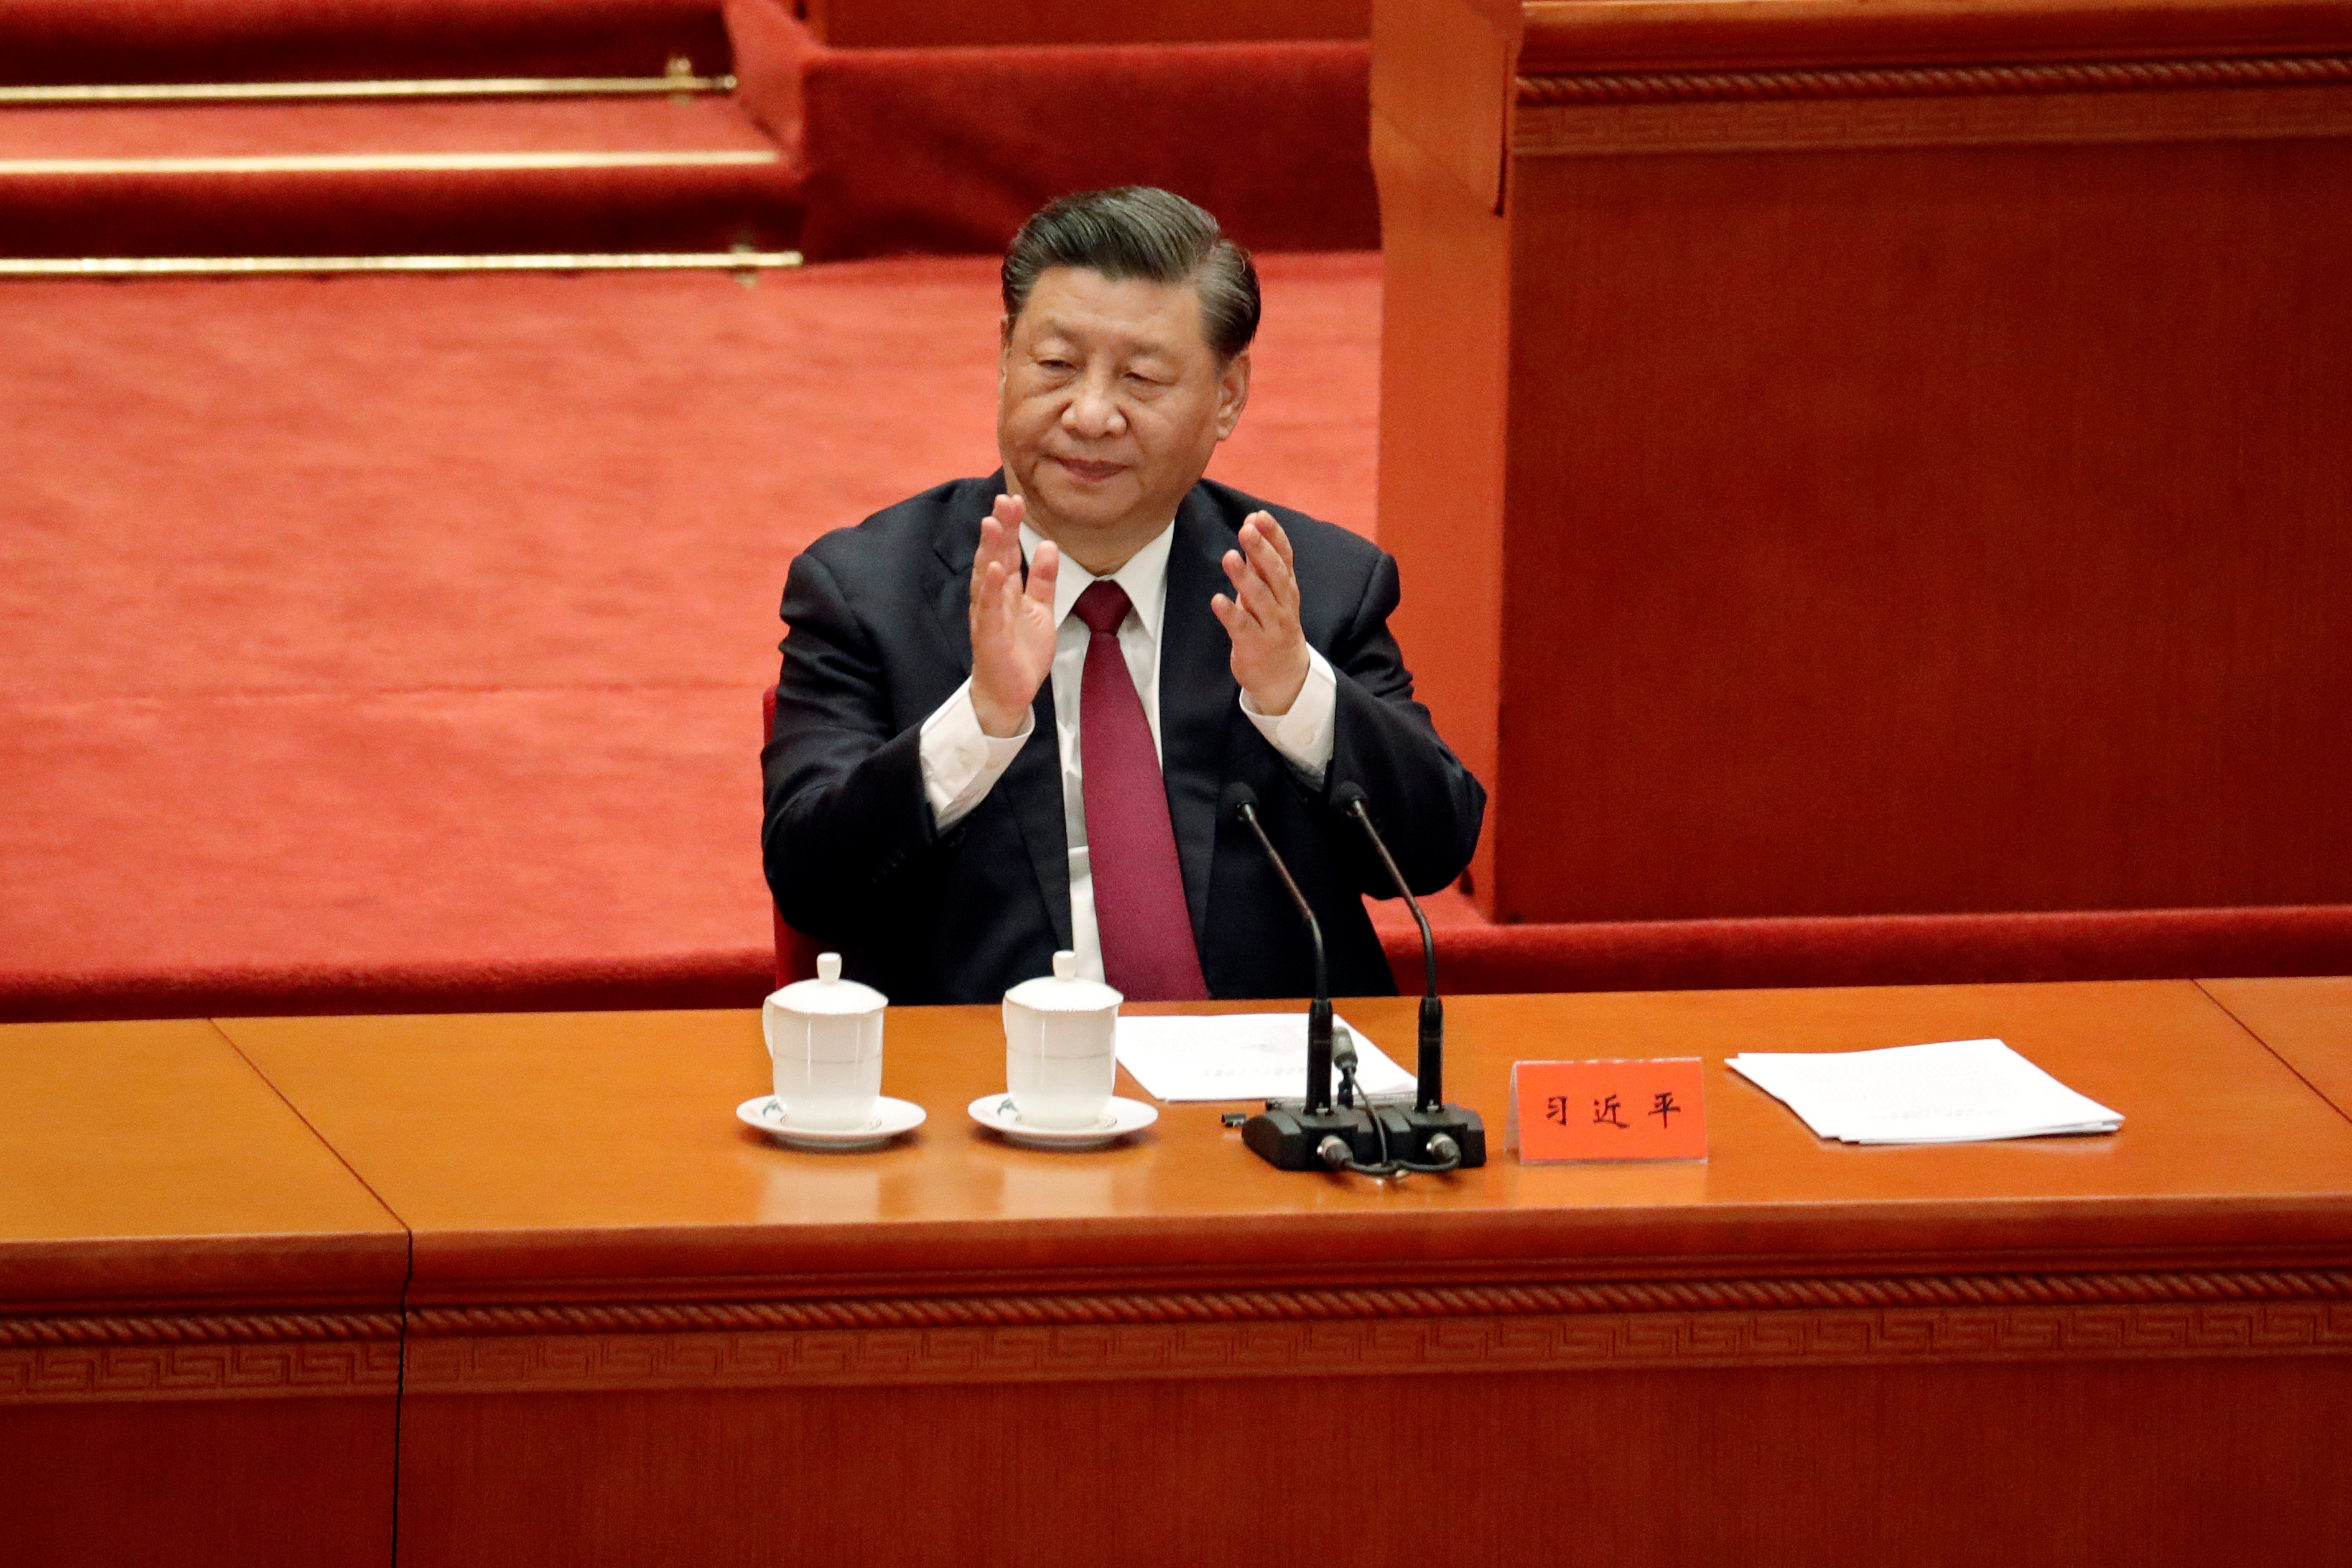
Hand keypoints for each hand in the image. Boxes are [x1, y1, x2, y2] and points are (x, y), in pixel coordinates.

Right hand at [968, 493, 1059, 736]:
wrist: (1010, 693)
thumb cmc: (1021, 651)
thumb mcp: (1041, 609)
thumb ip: (1043, 579)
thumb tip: (1048, 544)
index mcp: (1006, 590)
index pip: (1007, 551)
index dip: (1011, 526)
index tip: (1015, 499)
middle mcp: (992, 598)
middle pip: (995, 556)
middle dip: (1000, 528)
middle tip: (1005, 499)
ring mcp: (988, 616)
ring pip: (987, 577)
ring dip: (990, 550)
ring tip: (993, 523)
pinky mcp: (990, 637)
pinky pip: (990, 610)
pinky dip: (992, 590)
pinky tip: (995, 570)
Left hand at [1211, 511, 1309, 714]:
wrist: (1285, 676)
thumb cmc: (1272, 625)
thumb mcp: (1270, 591)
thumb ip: (1259, 560)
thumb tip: (1251, 522)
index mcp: (1286, 588)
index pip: (1284, 557)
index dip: (1273, 536)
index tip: (1259, 516)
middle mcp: (1283, 604)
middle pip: (1274, 574)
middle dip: (1261, 551)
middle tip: (1246, 530)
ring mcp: (1271, 626)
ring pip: (1260, 599)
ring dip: (1244, 578)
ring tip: (1229, 557)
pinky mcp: (1254, 646)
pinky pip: (1243, 628)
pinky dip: (1230, 613)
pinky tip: (1217, 600)